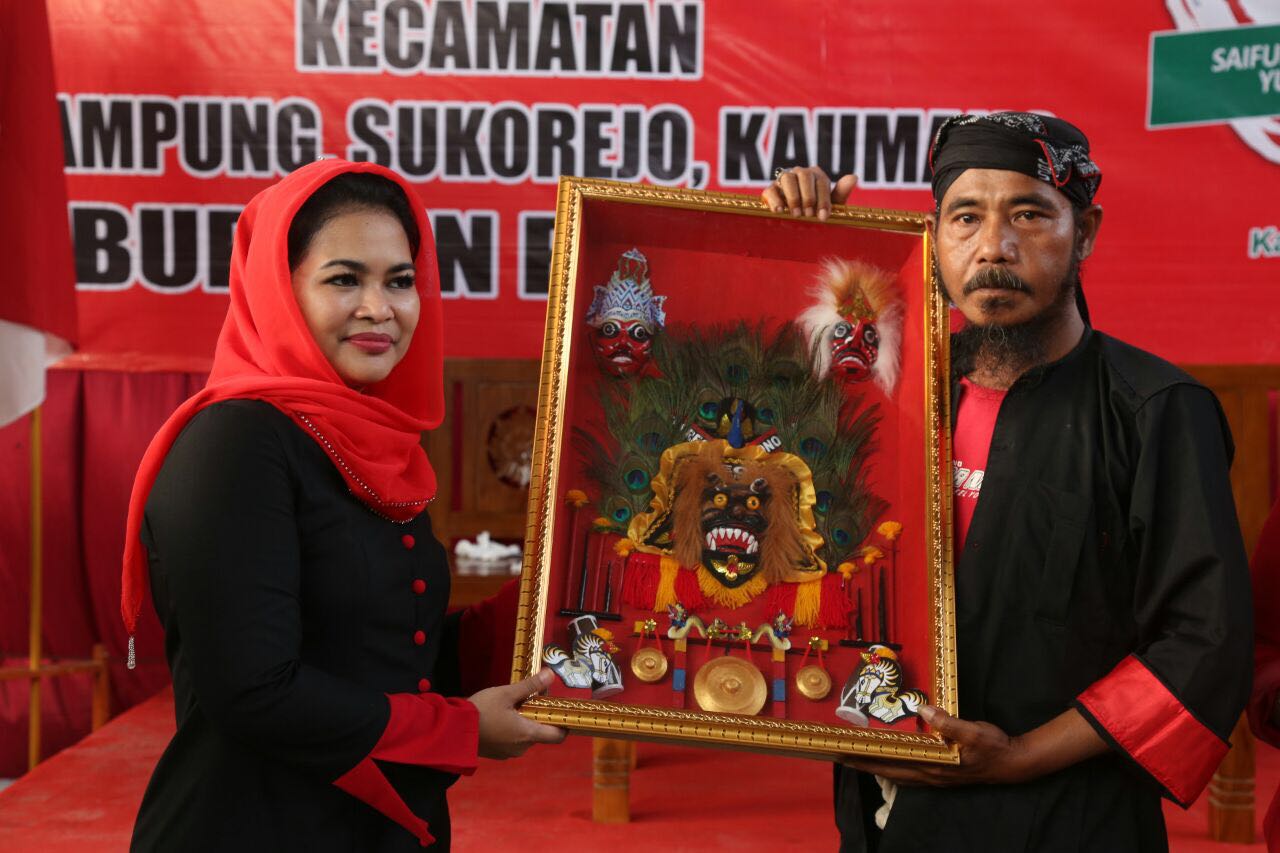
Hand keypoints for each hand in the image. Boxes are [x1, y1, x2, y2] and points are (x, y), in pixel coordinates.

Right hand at [469, 669, 566, 759]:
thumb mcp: (506, 693)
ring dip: (523, 724)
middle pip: (540, 734)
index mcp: (527, 734)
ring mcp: (508, 753)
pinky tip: (500, 718)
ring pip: (525, 737)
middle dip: (537, 717)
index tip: (561, 712)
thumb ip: (530, 686)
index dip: (563, 724)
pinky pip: (512, 742)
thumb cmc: (481, 711)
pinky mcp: (497, 754)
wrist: (452, 730)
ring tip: (512, 706)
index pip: (557, 736)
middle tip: (530, 700)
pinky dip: (511, 731)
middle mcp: (521, 748)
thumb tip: (550, 674)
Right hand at [761, 166, 857, 219]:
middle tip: (809, 215)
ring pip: (787, 178)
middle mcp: (800, 173)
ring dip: (792, 197)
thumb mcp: (830, 205)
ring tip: (796, 214)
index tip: (823, 216)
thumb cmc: (816, 211)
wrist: (797, 222)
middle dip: (808, 197)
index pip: (821, 181)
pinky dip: (775, 200)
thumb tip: (854, 177)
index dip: (823, 199)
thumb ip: (840, 192)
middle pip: (804, 175)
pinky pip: (770, 190)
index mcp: (816, 175)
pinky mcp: (770, 190)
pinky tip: (779, 211)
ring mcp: (784, 180)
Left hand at [843, 705, 1032, 785]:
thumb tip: (924, 709)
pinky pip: (910, 774)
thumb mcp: (973, 731)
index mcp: (934, 765)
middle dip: (866, 765)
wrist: (1013, 763)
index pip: (893, 765)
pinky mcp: (941, 774)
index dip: (870, 760)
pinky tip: (891, 761)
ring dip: (878, 767)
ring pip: (899, 775)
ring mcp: (936, 777)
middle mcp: (931, 775)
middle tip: (843, 756)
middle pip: (890, 772)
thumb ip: (949, 722)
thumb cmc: (993, 746)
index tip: (847, 754)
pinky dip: (895, 768)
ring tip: (860, 758)